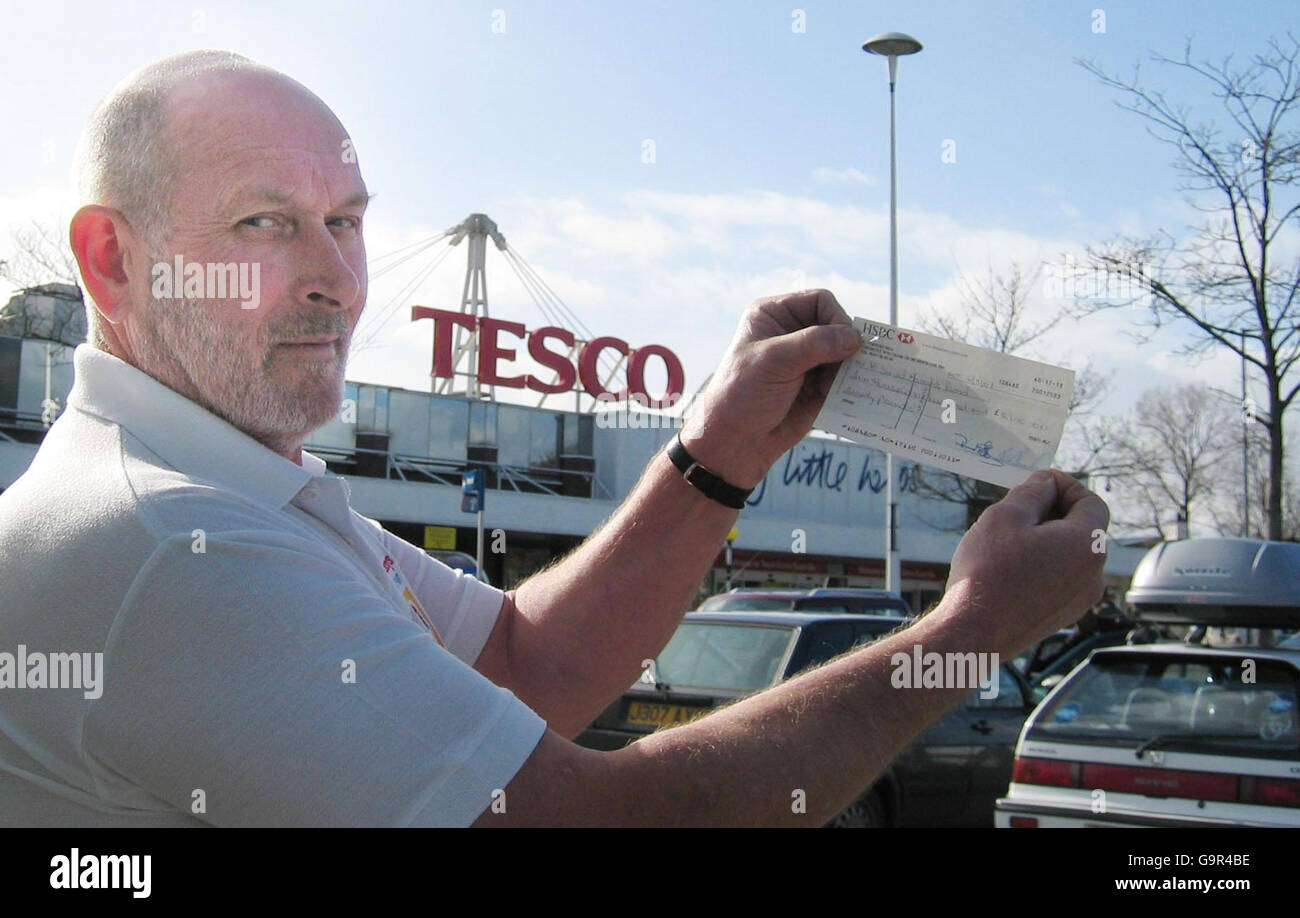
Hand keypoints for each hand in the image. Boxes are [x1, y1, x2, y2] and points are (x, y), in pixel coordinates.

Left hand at [678, 290, 860, 487]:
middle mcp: (793, 334)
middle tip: (841, 369)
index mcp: (775, 315)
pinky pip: (845, 379)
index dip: (836, 318)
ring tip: (831, 388)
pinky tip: (836, 398)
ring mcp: (807, 361)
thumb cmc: (742, 394)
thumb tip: (855, 338)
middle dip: (845, 348)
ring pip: (845, 355)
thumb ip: (815, 344)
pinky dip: (848, 386)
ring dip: (847, 370)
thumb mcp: (775, 361)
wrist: (735, 442)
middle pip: (838, 327)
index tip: (842, 343)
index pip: (820, 301)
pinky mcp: (817, 387)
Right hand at [938, 469, 1110, 658]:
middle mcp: (1093, 575)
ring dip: (1046, 540)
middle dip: (1054, 512)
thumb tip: (1045, 483)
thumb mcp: (1005, 516)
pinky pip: (1059, 580)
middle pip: (1082, 530)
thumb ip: (1032, 493)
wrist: (973, 632)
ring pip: (1069, 557)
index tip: (1040, 480)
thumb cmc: (988, 572)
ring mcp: (1079, 601)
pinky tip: (1009, 566)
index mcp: (1087, 545)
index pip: (1092, 502)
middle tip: (1018, 505)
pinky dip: (1042, 565)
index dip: (1066, 486)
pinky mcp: (1060, 617)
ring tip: (1009, 537)